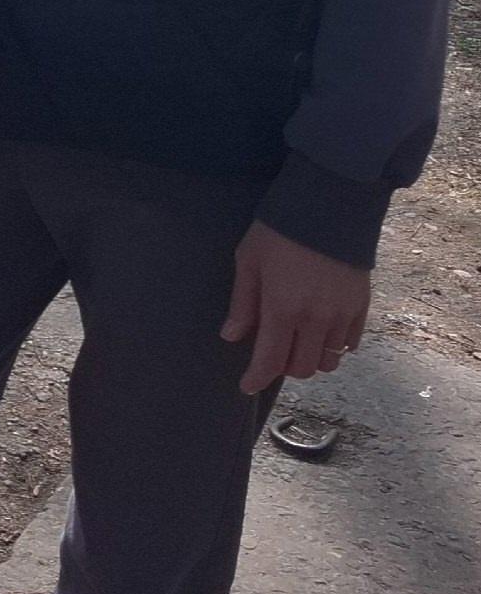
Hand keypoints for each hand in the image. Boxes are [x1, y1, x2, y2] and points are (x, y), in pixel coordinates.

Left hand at [221, 220, 371, 394]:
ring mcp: (342, 315)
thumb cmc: (279, 231)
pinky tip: (321, 332)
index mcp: (283, 309)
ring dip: (310, 359)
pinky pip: (350, 343)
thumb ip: (243, 303)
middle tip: (271, 355)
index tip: (246, 386)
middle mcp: (316, 320)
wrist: (328, 207)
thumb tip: (231, 336)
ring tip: (297, 343)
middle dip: (284, 368)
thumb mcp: (249, 261)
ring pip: (329, 360)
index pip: (270, 359)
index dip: (257, 377)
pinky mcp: (361, 307)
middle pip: (303, 367)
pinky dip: (335, 346)